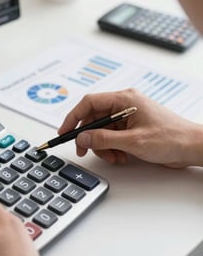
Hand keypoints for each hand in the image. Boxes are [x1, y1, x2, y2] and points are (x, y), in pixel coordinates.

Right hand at [58, 88, 202, 167]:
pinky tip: (121, 156)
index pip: (89, 103)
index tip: (65, 131)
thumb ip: (103, 138)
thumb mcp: (133, 141)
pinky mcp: (129, 128)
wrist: (192, 147)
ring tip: (113, 156)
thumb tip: (82, 137)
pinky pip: (110, 137)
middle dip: (88, 137)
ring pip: (100, 130)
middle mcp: (124, 105)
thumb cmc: (171, 137)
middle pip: (93, 119)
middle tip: (84, 151)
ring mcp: (127, 117)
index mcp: (124, 99)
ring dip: (101, 146)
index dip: (73, 117)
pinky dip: (111, 148)